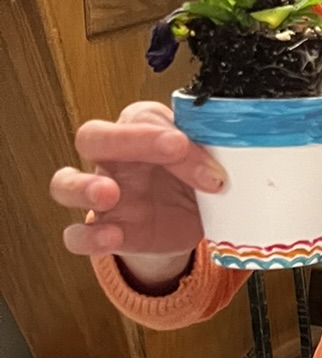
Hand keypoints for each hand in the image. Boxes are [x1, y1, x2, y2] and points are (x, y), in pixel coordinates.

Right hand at [50, 101, 224, 286]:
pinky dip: (88, 238)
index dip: (163, 132)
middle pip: (93, 136)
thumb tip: (220, 173)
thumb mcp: (208, 162)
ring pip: (65, 184)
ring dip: (82, 188)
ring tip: (108, 195)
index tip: (189, 146)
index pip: (141, 118)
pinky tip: (111, 238)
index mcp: (141, 129)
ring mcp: (102, 195)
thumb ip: (209, 159)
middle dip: (123, 141)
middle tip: (168, 150)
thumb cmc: (195, 176)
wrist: (192, 220)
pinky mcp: (104, 230)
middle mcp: (115, 158)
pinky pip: (77, 234)